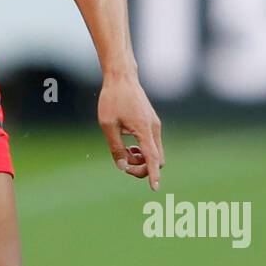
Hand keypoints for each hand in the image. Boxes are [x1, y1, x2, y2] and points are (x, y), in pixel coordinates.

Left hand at [98, 74, 164, 189]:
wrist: (122, 77)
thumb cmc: (112, 99)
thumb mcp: (108, 125)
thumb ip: (116, 147)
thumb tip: (122, 167)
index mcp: (144, 130)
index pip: (152, 158)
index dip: (152, 175)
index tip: (154, 188)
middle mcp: (154, 129)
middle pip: (157, 159)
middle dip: (143, 168)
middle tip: (124, 164)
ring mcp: (155, 125)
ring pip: (156, 152)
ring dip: (142, 159)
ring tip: (125, 151)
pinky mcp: (152, 123)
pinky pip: (153, 144)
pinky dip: (144, 150)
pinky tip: (130, 145)